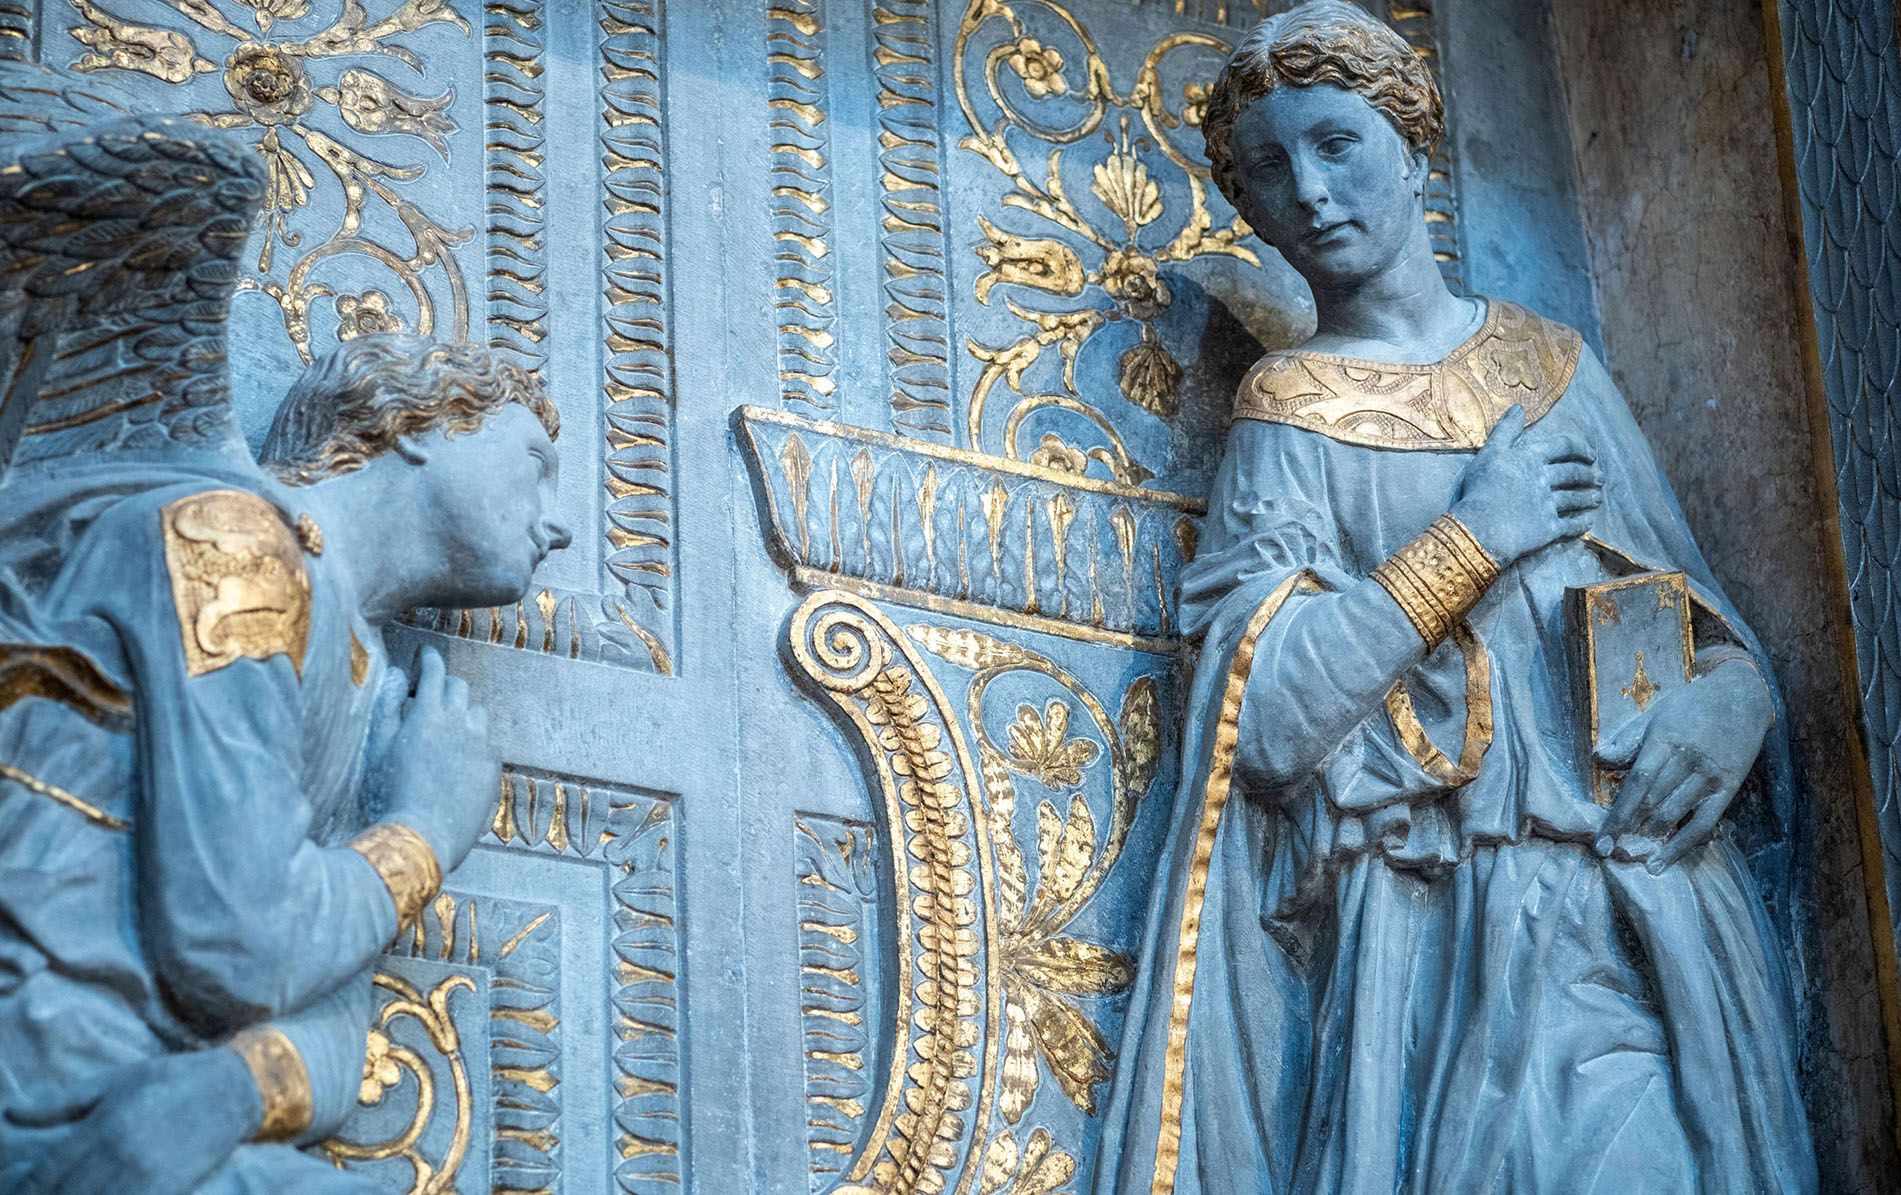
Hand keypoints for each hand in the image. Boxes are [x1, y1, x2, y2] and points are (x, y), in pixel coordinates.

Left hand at [9, 1047, 258, 1194]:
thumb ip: (62, 1102)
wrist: (234, 1088)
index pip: (46, 1175)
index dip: (26, 1192)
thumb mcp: (116, 1080)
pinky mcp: (169, 1189)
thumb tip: (10, 1112)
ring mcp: (145, 1176)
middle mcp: (118, 1155)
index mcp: (101, 1125)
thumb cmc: (171, 1079)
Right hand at [370, 646, 498, 870]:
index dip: (428, 659)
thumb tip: (396, 674)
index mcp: (428, 713)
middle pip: (458, 687)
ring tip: (443, 734)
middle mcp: (460, 722)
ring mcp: (481, 744)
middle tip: (427, 699)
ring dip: (461, 715)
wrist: (422, 836)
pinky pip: (486, 742)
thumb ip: (387, 705)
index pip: (434, 670)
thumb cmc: (389, 793)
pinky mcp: (492, 766)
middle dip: (443, 686)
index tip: (425, 656)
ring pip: (475, 714)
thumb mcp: (376, 746)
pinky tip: (457, 761)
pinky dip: (473, 743)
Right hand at [1450, 405, 1602, 565]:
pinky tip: (1588, 523)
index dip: (1580, 448)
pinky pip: (1570, 526)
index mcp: (1531, 458)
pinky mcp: (1548, 529)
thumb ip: (1505, 431)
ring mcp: (1548, 505)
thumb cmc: (1480, 488)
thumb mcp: (1488, 453)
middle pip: (1573, 474)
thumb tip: (1518, 408)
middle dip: (1588, 474)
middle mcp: (1544, 479)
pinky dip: (1580, 524)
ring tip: (1597, 498)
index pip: (1563, 446)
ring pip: (1574, 499)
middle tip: (1600, 477)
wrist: (1480, 527)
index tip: (1591, 454)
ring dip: (1588, 498)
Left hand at [1593, 659, 1771, 871]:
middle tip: (1610, 853)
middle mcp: (1687, 760)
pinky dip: (1681, 845)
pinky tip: (1662, 862)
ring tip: (1630, 858)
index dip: (1618, 815)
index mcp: (1665, 740)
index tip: (1601, 840)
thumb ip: (1627, 741)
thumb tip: (1597, 760)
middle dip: (1629, 831)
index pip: (1637, 783)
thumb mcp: (1655, 715)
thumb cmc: (1690, 706)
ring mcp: (1709, 776)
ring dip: (1650, 840)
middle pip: (1652, 803)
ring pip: (1674, 815)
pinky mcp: (1728, 789)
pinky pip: (1703, 824)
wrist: (1742, 697)